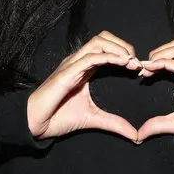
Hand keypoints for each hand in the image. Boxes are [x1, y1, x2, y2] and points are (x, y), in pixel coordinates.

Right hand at [27, 31, 141, 141]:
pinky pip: (90, 57)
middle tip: (136, 63)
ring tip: (131, 62)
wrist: (35, 124)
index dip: (124, 53)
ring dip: (118, 49)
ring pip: (98, 42)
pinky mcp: (67, 72)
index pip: (106, 47)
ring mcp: (72, 64)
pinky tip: (122, 63)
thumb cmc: (58, 118)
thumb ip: (114, 123)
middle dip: (123, 46)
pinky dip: (108, 56)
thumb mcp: (92, 119)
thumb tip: (135, 135)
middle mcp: (78, 61)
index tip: (138, 68)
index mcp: (84, 67)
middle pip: (104, 38)